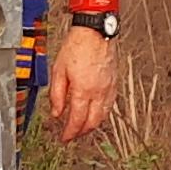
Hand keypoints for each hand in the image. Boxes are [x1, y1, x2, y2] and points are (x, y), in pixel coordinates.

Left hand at [46, 20, 117, 143]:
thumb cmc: (77, 46)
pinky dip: (102, 114)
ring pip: (103, 116)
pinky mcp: (114, 83)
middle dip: (81, 133)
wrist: (95, 31)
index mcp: (83, 90)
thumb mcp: (58, 70)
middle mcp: (98, 92)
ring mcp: (108, 88)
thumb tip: (56, 113)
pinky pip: (109, 105)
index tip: (64, 138)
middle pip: (92, 122)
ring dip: (92, 125)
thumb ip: (57, 95)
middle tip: (72, 136)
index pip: (77, 120)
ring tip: (83, 128)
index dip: (70, 133)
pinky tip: (95, 113)